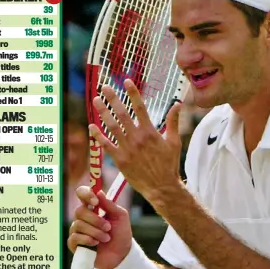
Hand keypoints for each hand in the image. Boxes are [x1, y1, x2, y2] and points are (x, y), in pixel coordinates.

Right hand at [68, 187, 132, 268]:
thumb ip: (110, 205)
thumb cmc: (120, 234)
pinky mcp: (74, 243)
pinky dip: (87, 240)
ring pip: (79, 225)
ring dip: (95, 232)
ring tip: (106, 238)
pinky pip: (75, 237)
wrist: (121, 255)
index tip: (96, 202)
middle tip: (108, 228)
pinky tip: (95, 243)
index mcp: (93, 207)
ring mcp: (77, 230)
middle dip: (96, 220)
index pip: (82, 194)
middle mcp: (82, 217)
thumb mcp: (120, 217)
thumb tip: (99, 192)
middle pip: (80, 211)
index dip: (86, 194)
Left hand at [90, 79, 182, 205]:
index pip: (140, 107)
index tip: (126, 81)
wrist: (162, 187)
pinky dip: (99, 136)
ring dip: (103, 113)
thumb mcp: (174, 142)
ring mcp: (127, 149)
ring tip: (96, 101)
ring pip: (112, 127)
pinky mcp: (120, 160)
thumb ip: (173, 122)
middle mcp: (137, 138)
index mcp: (150, 132)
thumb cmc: (169, 165)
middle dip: (113, 99)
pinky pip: (106, 146)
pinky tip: (92, 126)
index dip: (132, 93)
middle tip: (105, 87)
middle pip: (122, 114)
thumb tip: (177, 104)